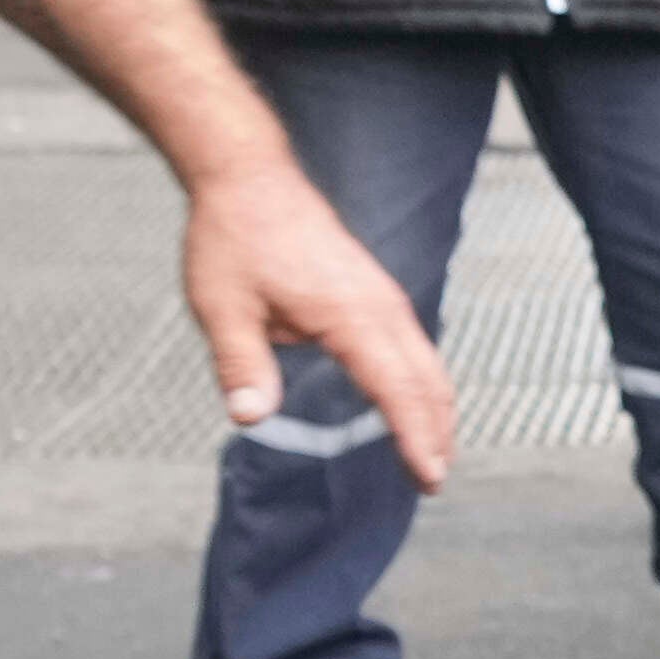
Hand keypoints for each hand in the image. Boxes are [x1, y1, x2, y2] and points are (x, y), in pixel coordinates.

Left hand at [177, 155, 456, 482]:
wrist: (248, 176)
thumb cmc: (233, 237)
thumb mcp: (222, 306)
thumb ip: (242, 365)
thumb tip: (251, 419)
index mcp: (349, 314)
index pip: (397, 388)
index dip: (415, 437)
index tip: (428, 477)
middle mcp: (379, 305)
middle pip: (428, 379)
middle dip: (437, 432)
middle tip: (433, 482)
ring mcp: (382, 295)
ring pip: (427, 361)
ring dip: (435, 409)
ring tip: (432, 453)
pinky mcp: (374, 290)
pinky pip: (414, 345)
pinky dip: (422, 382)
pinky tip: (411, 402)